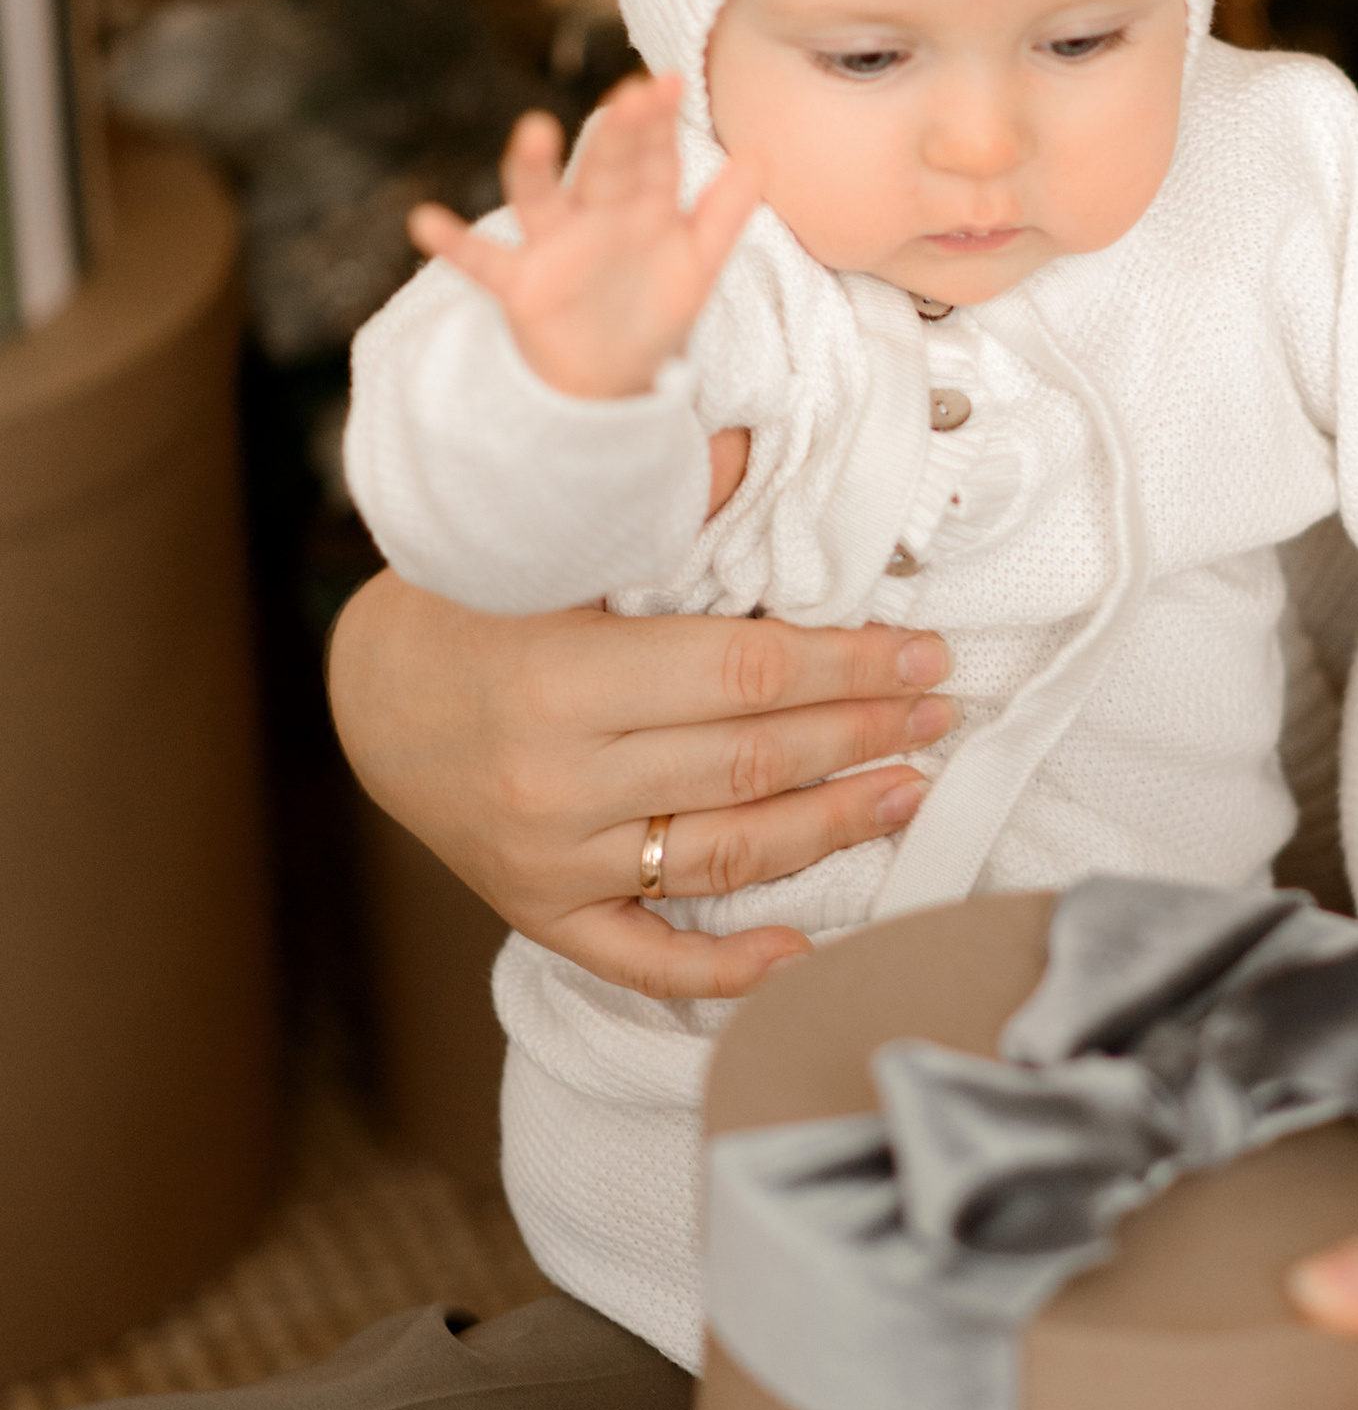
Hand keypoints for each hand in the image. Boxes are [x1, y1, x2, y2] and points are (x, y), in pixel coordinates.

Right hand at [327, 574, 955, 999]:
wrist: (369, 699)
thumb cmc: (473, 608)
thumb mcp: (550, 546)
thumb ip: (658, 512)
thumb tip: (754, 444)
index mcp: (562, 680)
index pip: (744, 675)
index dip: (846, 665)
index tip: (919, 651)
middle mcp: (557, 784)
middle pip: (750, 764)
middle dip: (861, 736)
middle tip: (936, 712)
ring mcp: (551, 862)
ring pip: (724, 855)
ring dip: (832, 827)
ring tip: (906, 790)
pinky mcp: (543, 915)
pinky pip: (646, 958)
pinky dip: (727, 965)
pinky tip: (803, 949)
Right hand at [408, 74, 763, 401]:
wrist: (614, 377)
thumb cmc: (653, 307)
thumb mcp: (699, 262)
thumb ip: (727, 210)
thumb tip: (762, 154)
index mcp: (641, 205)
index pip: (653, 156)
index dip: (660, 122)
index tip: (669, 83)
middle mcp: (594, 214)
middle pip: (605, 167)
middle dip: (618, 135)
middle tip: (631, 96)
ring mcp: (554, 246)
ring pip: (541, 198)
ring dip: (535, 166)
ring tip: (536, 131)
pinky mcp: (521, 284)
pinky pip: (483, 262)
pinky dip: (454, 244)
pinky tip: (425, 222)